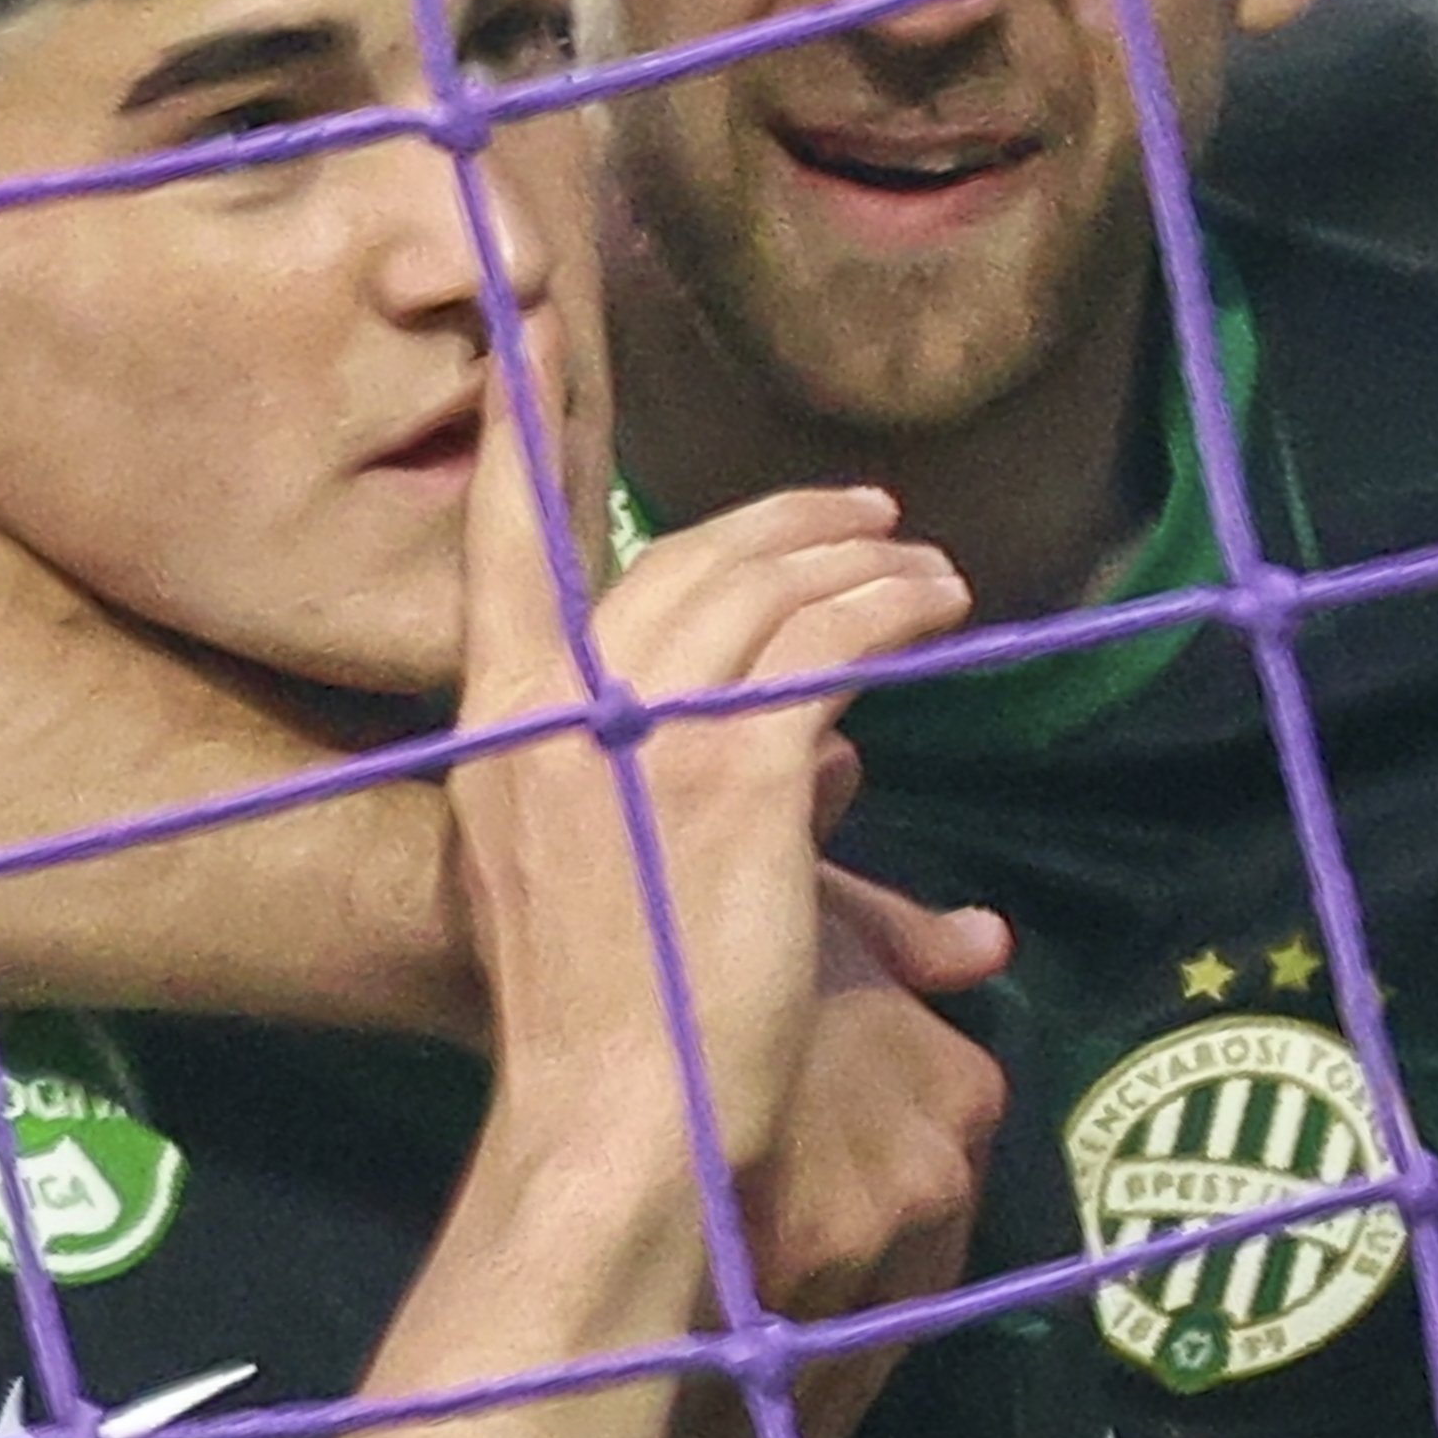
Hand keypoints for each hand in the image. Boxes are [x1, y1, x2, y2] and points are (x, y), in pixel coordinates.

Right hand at [445, 363, 967, 1178]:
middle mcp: (556, 711)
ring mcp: (641, 736)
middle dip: (777, 523)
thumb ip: (705, 803)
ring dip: (859, 566)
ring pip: (766, 591)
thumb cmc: (618, 1042)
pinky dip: (890, 611)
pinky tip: (937, 611)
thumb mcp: (611, 893)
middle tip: (860, 517)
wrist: (614, 1127)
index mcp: (499, 733)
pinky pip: (828, 646)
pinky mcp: (735, 774)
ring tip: (926, 573)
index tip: (533, 311)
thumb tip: (828, 756)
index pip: (505, 541)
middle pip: (675, 561)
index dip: (525, 420)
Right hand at [651, 871, 1013, 1437]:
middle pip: (875, 1328)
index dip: (856, 1320)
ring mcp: (866, 1225)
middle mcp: (936, 1174)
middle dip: (805, 1397)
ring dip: (754, 1432)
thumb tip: (987, 947)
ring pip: (818, 1363)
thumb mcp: (831, 916)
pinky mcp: (785, 1259)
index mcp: (965, 1097)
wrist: (632, 935)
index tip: (805, 1373)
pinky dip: (713, 1431)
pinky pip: (759, 1372)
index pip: (929, 1248)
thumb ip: (909, 945)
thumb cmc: (725, 919)